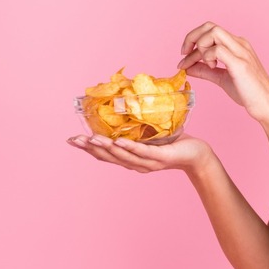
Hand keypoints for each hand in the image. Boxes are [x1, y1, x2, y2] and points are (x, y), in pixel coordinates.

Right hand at [66, 133, 212, 174]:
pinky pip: (143, 152)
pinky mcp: (161, 157)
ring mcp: (148, 162)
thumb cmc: (174, 143)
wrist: (197, 154)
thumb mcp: (151, 135)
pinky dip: (130, 147)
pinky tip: (119, 142)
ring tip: (91, 139)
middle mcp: (137, 164)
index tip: (71, 140)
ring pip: (123, 156)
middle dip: (90, 148)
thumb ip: (137, 128)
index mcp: (131, 160)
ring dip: (106, 147)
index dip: (88, 149)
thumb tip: (125, 104)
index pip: (106, 156)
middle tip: (74, 139)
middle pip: (109, 157)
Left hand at [176, 21, 268, 123]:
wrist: (267, 105)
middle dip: (192, 38)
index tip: (184, 57)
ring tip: (205, 64)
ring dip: (200, 47)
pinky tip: (212, 67)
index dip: (193, 40)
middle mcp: (239, 44)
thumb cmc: (249, 93)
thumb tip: (187, 68)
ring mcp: (241, 52)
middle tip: (185, 55)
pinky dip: (207, 57)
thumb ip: (205, 71)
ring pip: (213, 32)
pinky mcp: (240, 64)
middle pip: (210, 26)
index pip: (210, 31)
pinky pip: (217, 50)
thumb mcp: (222, 79)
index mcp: (237, 45)